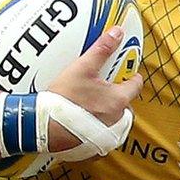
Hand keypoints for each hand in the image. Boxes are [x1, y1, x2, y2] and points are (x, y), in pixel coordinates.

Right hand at [47, 29, 142, 153]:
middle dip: (121, 98)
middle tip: (109, 89)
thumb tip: (117, 33)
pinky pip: (103, 137)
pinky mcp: (94, 147)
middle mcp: (116, 120)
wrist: (44, 126)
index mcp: (118, 100)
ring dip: (111, 114)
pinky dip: (99, 129)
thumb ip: (102, 49)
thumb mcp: (83, 67)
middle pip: (127, 106)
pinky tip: (86, 122)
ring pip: (116, 123)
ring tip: (97, 106)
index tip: (130, 74)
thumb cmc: (64, 99)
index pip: (136, 86)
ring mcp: (106, 135)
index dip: (133, 77)